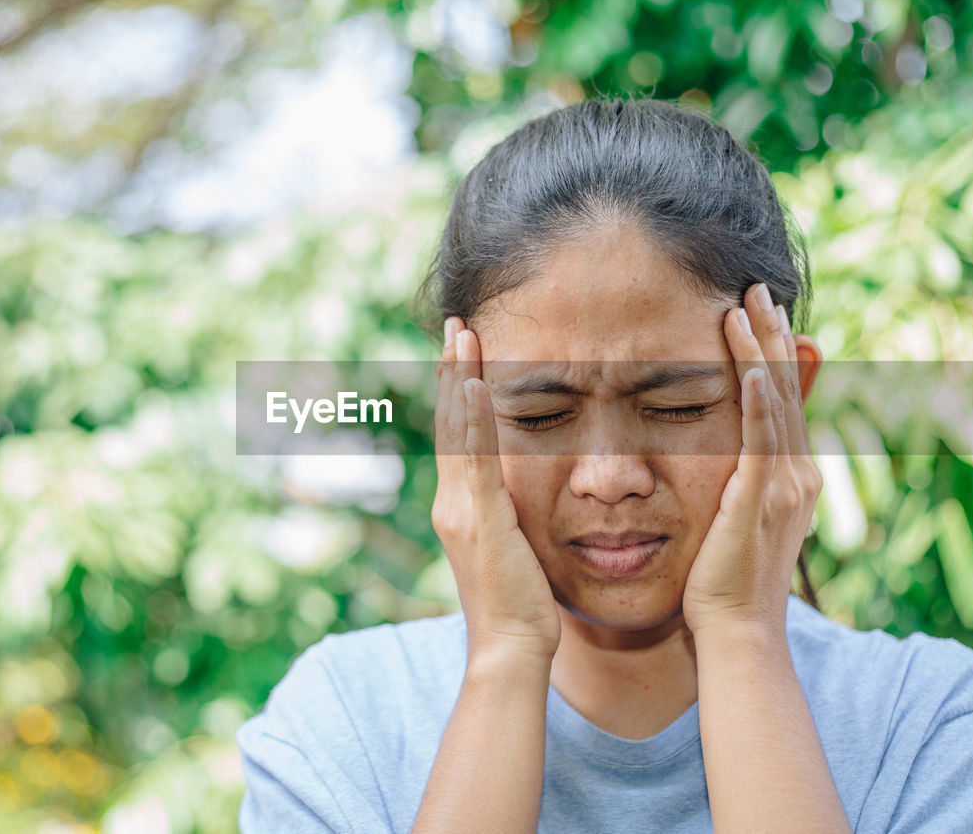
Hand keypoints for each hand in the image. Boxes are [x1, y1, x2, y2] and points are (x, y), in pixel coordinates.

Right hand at [432, 317, 560, 663]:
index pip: (459, 434)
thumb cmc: (523, 606)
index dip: (460, 389)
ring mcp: (459, 508)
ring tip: (462, 335)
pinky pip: (474, 459)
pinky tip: (477, 385)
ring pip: (456, 430)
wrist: (510, 648)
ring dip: (459, 379)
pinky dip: (472, 419)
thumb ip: (512, 516)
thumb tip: (522, 497)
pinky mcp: (476, 519)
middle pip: (450, 420)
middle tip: (456, 324)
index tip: (465, 349)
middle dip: (453, 370)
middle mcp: (452, 500)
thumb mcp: (516, 548)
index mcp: (462, 505)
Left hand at [682, 283, 822, 637]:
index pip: (781, 401)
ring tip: (747, 306)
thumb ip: (732, 484)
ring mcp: (785, 485)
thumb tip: (717, 459)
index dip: (772, 354)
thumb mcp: (732, 521)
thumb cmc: (723, 583)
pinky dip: (761, 400)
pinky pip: (763, 438)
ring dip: (762, 350)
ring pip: (775, 402)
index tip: (758, 314)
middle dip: (771, 336)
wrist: (737, 631)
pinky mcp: (762, 497)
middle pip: (785, 389)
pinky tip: (753, 367)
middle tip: (757, 289)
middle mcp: (797, 474)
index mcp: (790, 478)